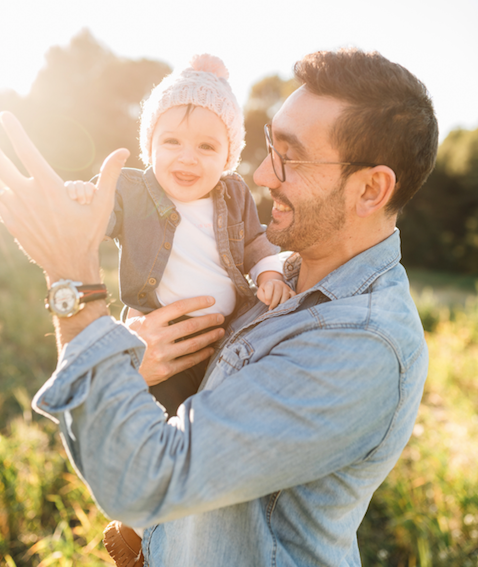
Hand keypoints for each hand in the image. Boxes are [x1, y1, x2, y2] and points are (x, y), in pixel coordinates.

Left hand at [0, 112, 128, 282]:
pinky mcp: (10, 222)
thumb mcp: (103, 205)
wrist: (69, 266)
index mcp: (49, 188)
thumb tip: (123, 150)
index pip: (26, 151)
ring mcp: (16, 210)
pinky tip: (5, 190)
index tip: (5, 116)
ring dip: (0, 172)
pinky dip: (1, 192)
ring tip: (1, 163)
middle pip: (1, 164)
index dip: (14, 131)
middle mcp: (28, 196)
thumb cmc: (88, 234)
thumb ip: (110, 175)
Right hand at [126, 297, 224, 385]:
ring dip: (210, 337)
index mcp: (150, 322)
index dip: (197, 303)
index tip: (211, 300)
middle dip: (209, 320)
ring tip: (220, 331)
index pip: (179, 307)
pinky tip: (210, 349)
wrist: (115, 369)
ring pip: (193, 344)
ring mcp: (163, 355)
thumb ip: (140, 309)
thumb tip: (148, 293)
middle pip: (191, 326)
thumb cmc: (124, 342)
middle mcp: (158, 337)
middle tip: (221, 317)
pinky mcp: (166, 370)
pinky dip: (202, 355)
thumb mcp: (129, 322)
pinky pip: (189, 361)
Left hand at [257, 279, 295, 309]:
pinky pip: (293, 295)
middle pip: (278, 292)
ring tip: (277, 308)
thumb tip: (268, 302)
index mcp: (269, 283)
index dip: (268, 296)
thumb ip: (262, 297)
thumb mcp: (260, 292)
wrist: (272, 284)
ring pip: (286, 294)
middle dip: (275, 302)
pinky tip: (286, 305)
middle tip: (271, 308)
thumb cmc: (265, 290)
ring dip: (282, 303)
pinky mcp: (291, 290)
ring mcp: (286, 286)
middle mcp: (278, 283)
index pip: (269, 287)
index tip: (267, 303)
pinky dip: (291, 301)